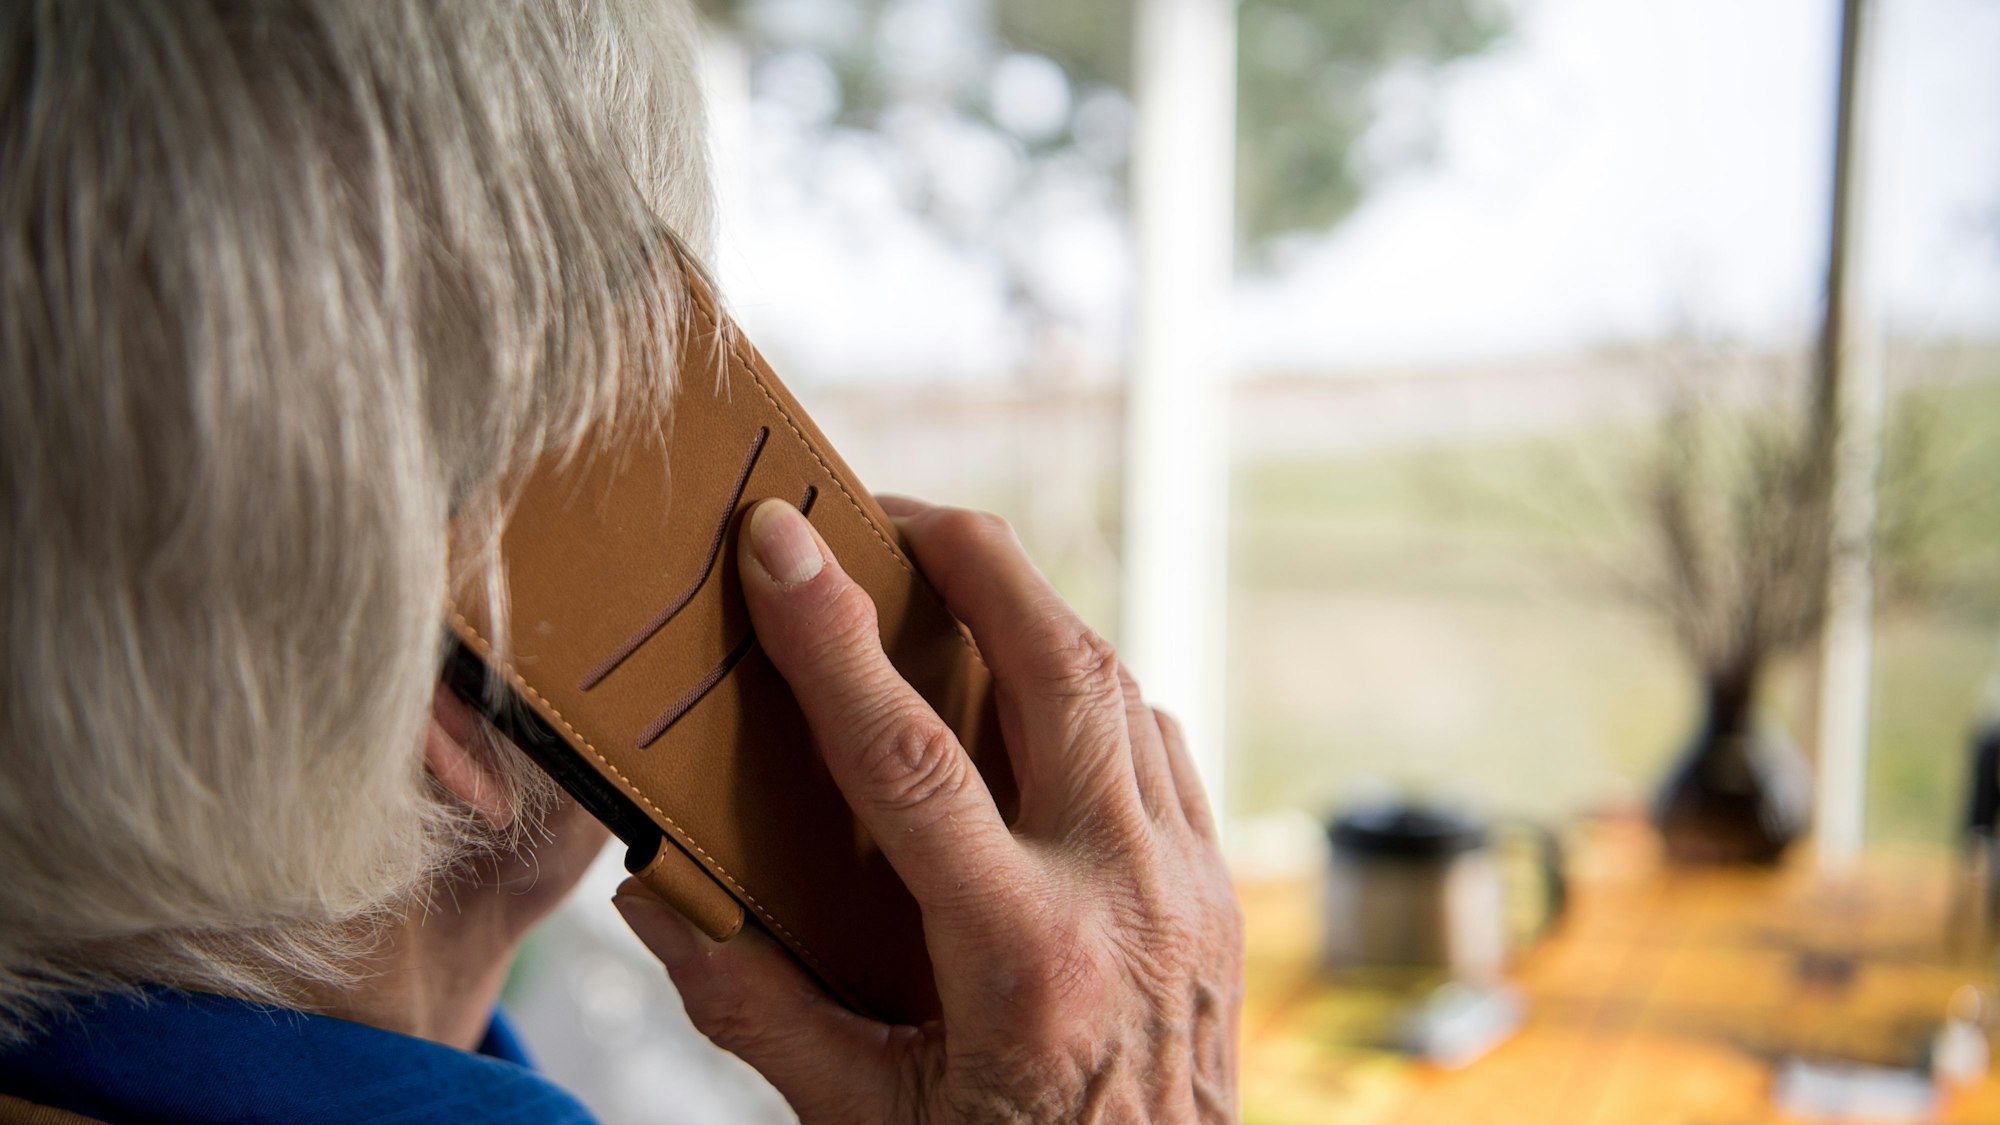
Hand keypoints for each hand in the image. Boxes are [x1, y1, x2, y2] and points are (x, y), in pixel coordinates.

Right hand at [613, 496, 1242, 1122]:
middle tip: (893, 512)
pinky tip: (1039, 688)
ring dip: (1037, 615)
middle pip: (1060, 669)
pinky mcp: (1218, 887)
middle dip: (976, 561)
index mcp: (1024, 960)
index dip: (830, 636)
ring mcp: (1190, 885)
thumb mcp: (865, 1121)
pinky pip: (1160, 744)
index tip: (776, 540)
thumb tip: (661, 901)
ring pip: (1124, 689)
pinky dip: (1096, 689)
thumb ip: (759, 1010)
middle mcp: (1125, 898)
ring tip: (957, 579)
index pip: (909, 758)